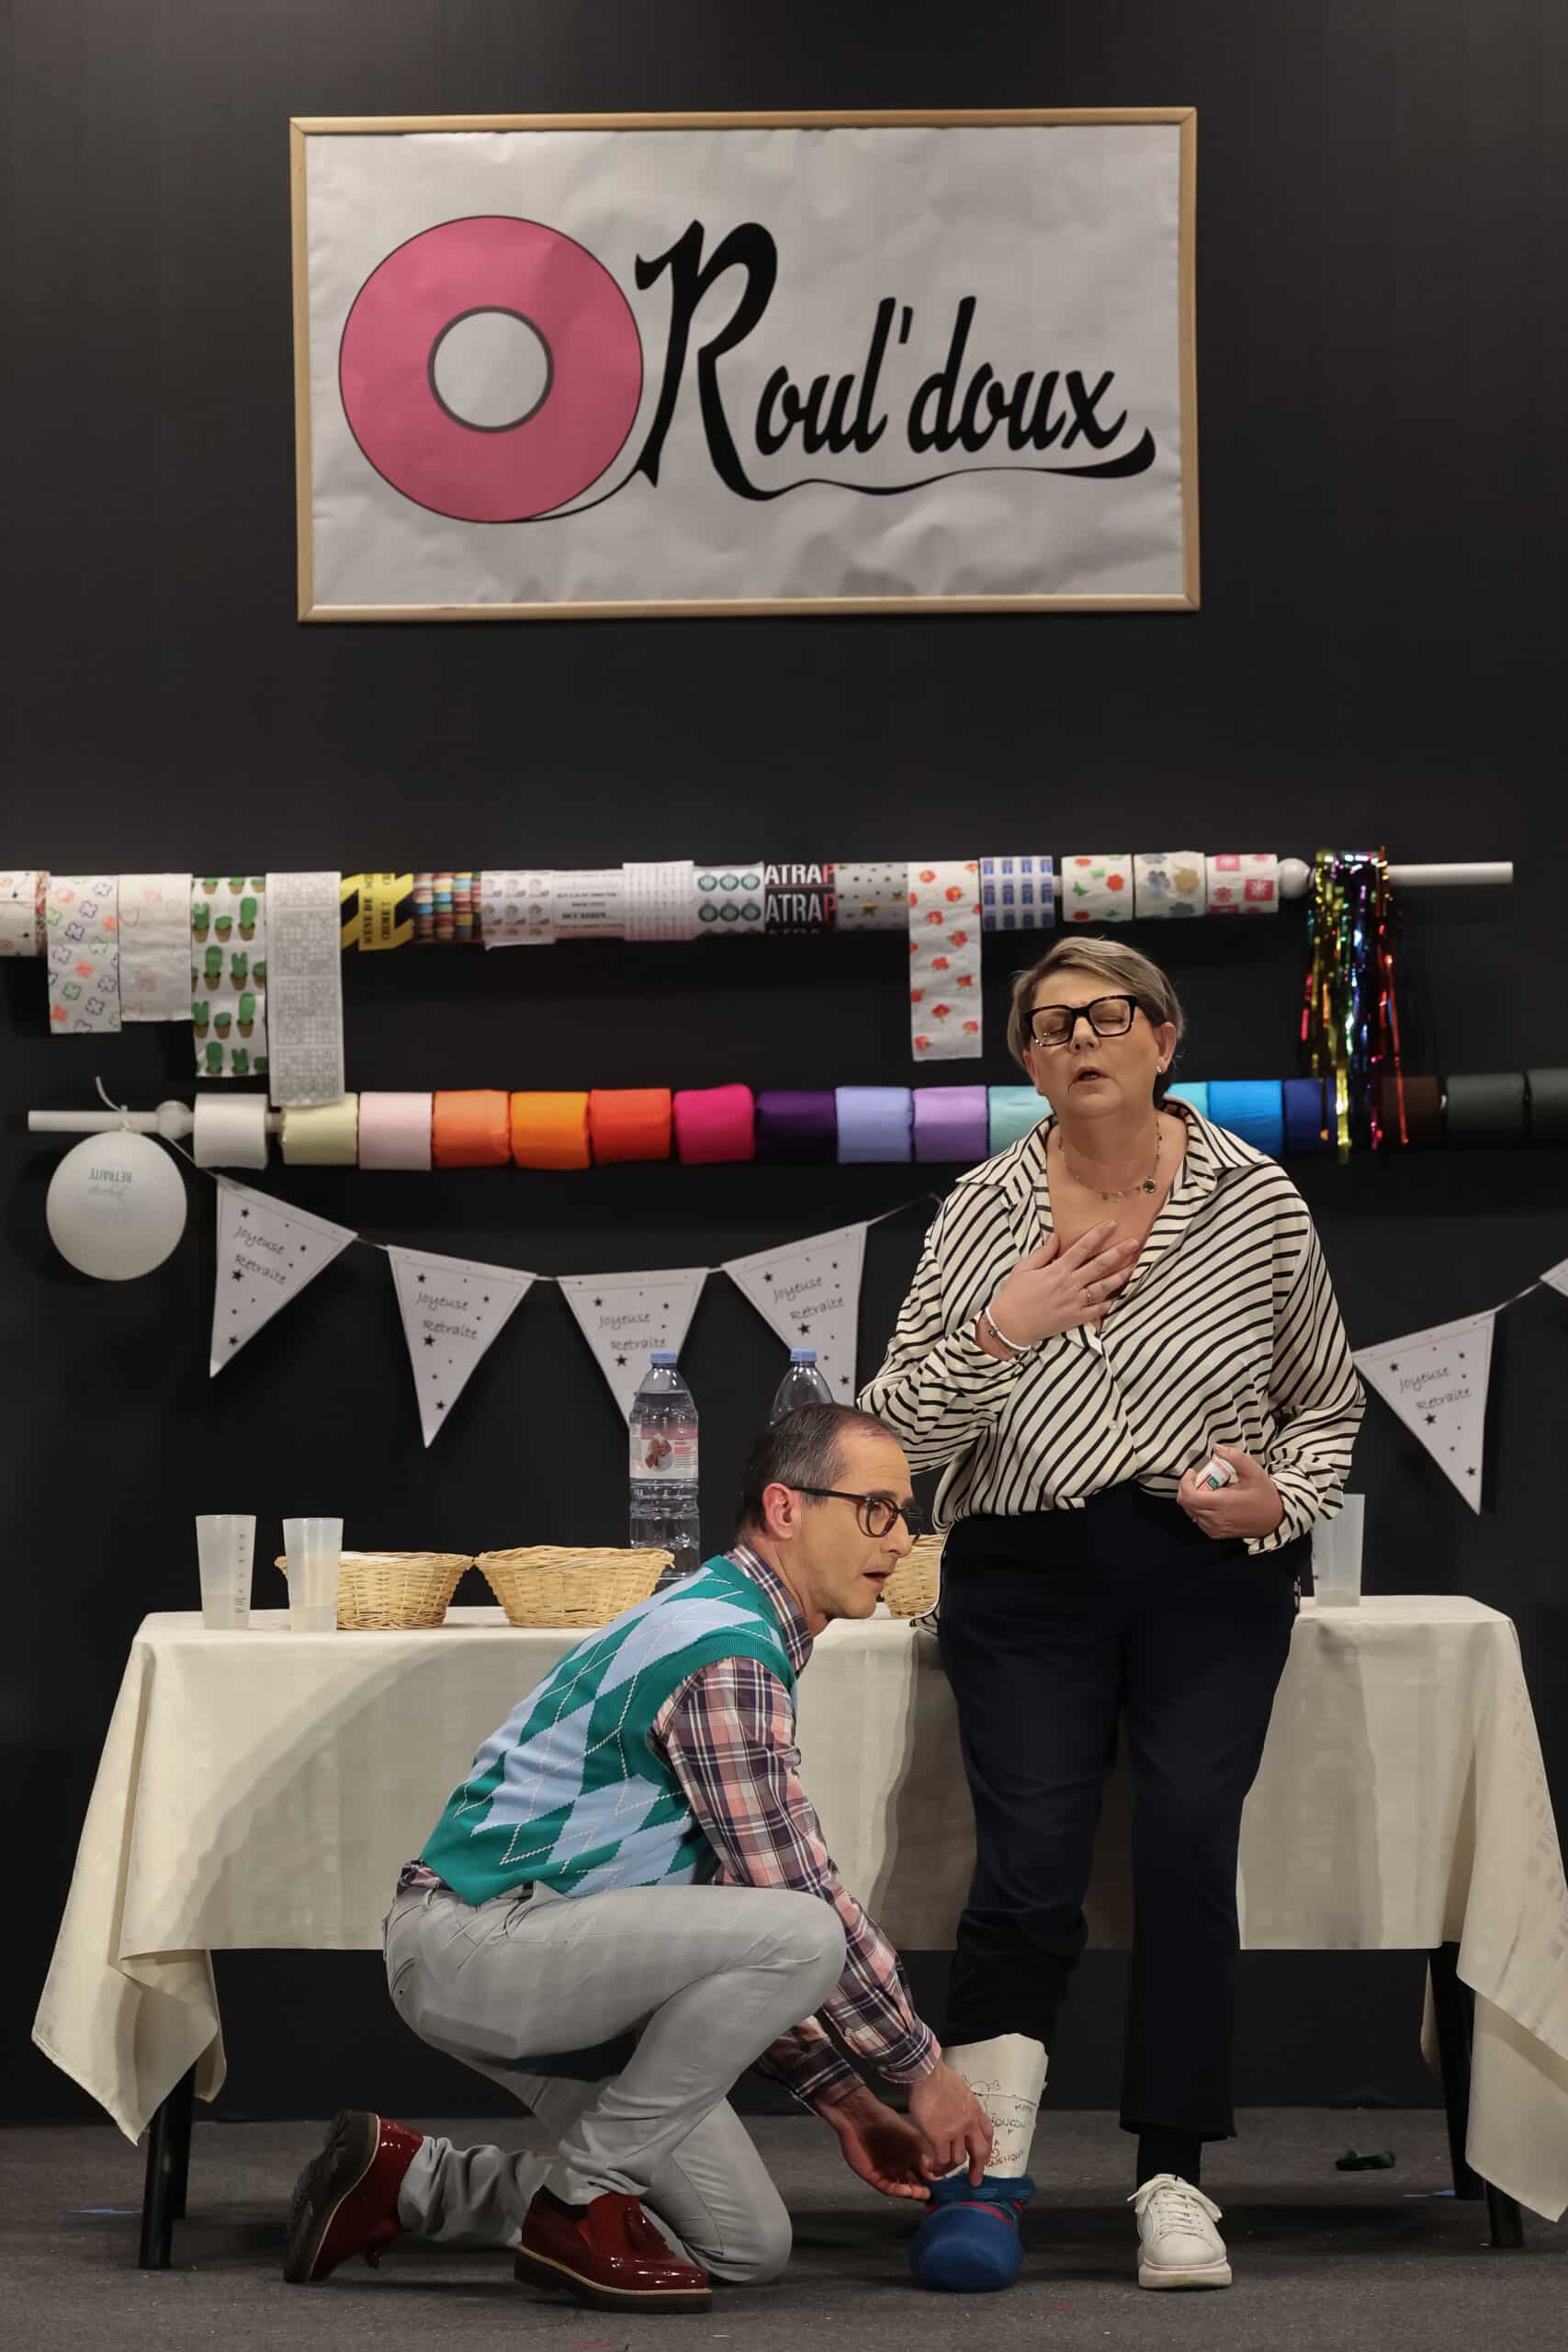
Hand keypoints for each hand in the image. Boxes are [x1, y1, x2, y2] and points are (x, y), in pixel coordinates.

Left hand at [822, 2084, 931, 2200]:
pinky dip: (897, 2190)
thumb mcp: (911, 2135)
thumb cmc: (888, 2122)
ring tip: (921, 2193)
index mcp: (909, 2155)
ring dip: (911, 2192)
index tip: (941, 2185)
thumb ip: (924, 2152)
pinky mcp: (873, 2176)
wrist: (862, 2118)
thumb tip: (934, 2170)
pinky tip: (906, 2190)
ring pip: (901, 2187)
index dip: (931, 2180)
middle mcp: (898, 2165)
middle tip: (930, 2193)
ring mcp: (886, 2171)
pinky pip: (887, 2187)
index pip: (922, 2173)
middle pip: (912, 2183)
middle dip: (921, 2189)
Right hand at [907, 2060, 993, 2184]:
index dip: (986, 2147)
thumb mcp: (959, 2089)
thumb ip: (960, 2104)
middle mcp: (969, 2123)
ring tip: (940, 2170)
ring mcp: (956, 2132)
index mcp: (974, 2110)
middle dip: (978, 2168)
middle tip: (974, 2180)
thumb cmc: (938, 2076)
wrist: (927, 2074)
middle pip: (981, 2152)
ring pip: (959, 2159)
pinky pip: (942, 2160)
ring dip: (950, 2167)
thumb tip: (953, 2109)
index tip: (983, 2156)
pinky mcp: (940, 2137)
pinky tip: (930, 2166)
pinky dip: (937, 2167)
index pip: (988, 2133)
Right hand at [978, 1225, 1141, 1353]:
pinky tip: (1119, 1296)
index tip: (1112, 1224)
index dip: (1099, 1235)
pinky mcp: (1076, 1318)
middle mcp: (1070, 1284)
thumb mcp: (1024, 1268)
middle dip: (1118, 1252)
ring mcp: (1075, 1302)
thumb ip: (1043, 1252)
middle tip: (1134, 1243)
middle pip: (1099, 1265)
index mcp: (1057, 1270)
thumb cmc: (1014, 1294)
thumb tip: (1056, 1235)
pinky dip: (1110, 1303)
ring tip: (1134, 1267)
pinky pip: (1098, 1310)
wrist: (1011, 1325)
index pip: (1082, 1248)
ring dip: (1120, 1276)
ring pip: (1104, 1287)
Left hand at [1177, 1445, 1284, 1539]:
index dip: (1185, 1482)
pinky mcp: (1216, 1534)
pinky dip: (1198, 1509)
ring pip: (1190, 1512)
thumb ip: (1235, 1457)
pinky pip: (1198, 1520)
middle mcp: (1216, 1519)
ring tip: (1209, 1489)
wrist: (1275, 1518)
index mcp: (1223, 1503)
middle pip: (1186, 1504)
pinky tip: (1212, 1501)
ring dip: (1193, 1498)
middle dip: (1189, 1488)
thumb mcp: (1253, 1471)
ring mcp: (1215, 1528)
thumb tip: (1217, 1448)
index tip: (1193, 1472)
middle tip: (1202, 1478)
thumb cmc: (1264, 1494)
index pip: (1189, 1496)